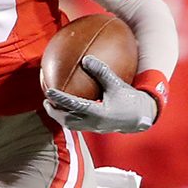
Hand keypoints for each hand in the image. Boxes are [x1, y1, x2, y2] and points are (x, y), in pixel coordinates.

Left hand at [45, 56, 160, 133]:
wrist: (141, 117)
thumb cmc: (130, 99)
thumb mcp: (117, 84)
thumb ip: (101, 72)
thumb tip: (86, 58)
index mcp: (99, 113)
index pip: (74, 106)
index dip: (60, 99)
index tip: (49, 91)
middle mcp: (94, 123)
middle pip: (68, 121)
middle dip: (55, 112)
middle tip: (46, 101)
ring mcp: (95, 128)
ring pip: (72, 125)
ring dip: (60, 117)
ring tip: (53, 107)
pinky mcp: (97, 129)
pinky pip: (78, 124)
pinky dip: (70, 117)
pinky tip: (68, 109)